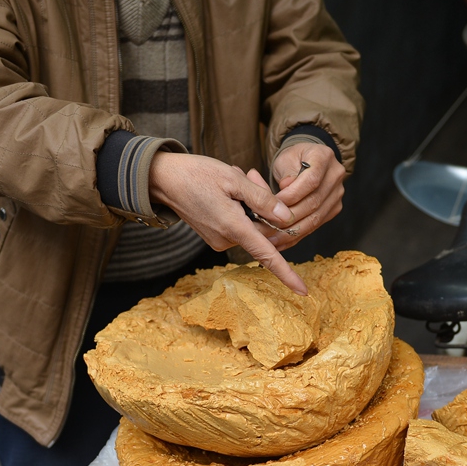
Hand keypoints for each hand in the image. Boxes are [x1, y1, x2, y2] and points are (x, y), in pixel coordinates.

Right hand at [148, 152, 307, 294]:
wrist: (163, 179)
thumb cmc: (196, 174)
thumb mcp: (233, 179)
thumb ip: (263, 199)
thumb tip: (287, 219)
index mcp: (233, 227)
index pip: (267, 255)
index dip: (287, 274)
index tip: (303, 291)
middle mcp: (226, 240)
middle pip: (263, 231)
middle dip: (267, 205)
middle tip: (251, 174)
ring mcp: (219, 240)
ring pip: (252, 226)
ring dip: (254, 204)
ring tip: (240, 177)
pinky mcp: (216, 236)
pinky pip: (240, 226)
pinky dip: (243, 209)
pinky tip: (232, 189)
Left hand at [266, 141, 346, 250]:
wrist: (307, 162)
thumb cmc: (293, 159)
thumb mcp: (285, 158)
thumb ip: (286, 172)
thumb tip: (286, 186)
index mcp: (323, 157)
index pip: (311, 182)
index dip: (291, 196)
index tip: (272, 204)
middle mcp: (335, 176)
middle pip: (313, 203)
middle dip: (288, 218)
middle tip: (267, 227)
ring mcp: (336, 195)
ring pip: (314, 219)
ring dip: (291, 232)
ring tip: (270, 239)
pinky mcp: (333, 210)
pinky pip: (314, 227)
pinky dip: (295, 237)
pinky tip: (280, 242)